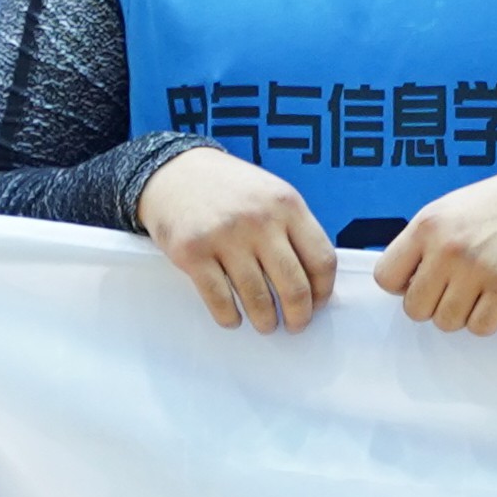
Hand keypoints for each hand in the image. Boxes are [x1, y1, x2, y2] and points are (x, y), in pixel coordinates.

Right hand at [140, 145, 335, 333]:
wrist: (173, 171)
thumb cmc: (228, 189)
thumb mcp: (271, 194)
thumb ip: (293, 229)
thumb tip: (314, 281)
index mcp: (287, 205)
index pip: (321, 259)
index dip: (323, 291)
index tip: (318, 304)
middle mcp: (259, 220)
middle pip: (293, 286)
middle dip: (299, 315)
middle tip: (296, 325)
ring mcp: (224, 237)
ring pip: (257, 298)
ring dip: (265, 321)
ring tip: (266, 324)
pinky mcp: (192, 253)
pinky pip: (220, 300)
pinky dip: (230, 317)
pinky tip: (234, 318)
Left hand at [377, 165, 496, 334]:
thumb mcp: (449, 210)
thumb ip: (422, 243)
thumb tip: (404, 282)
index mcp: (428, 225)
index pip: (386, 277)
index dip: (404, 285)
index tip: (422, 279)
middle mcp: (449, 248)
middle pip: (415, 308)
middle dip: (432, 304)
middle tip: (454, 288)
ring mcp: (478, 269)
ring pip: (446, 322)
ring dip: (460, 314)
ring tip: (477, 291)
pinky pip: (480, 327)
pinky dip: (486, 320)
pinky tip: (495, 299)